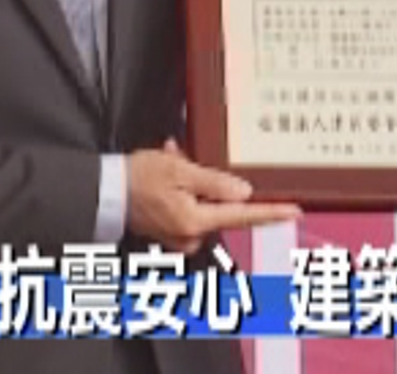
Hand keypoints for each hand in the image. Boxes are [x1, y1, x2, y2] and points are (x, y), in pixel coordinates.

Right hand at [126, 139, 299, 253]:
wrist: (102, 193)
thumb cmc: (136, 180)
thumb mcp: (179, 171)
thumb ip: (215, 183)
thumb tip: (244, 192)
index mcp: (195, 221)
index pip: (243, 215)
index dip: (271, 212)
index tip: (295, 212)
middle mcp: (190, 236)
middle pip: (220, 206)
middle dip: (209, 181)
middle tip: (184, 160)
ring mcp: (180, 237)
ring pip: (203, 204)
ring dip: (192, 182)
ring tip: (170, 162)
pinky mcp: (171, 232)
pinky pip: (189, 208)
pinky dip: (182, 190)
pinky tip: (166, 176)